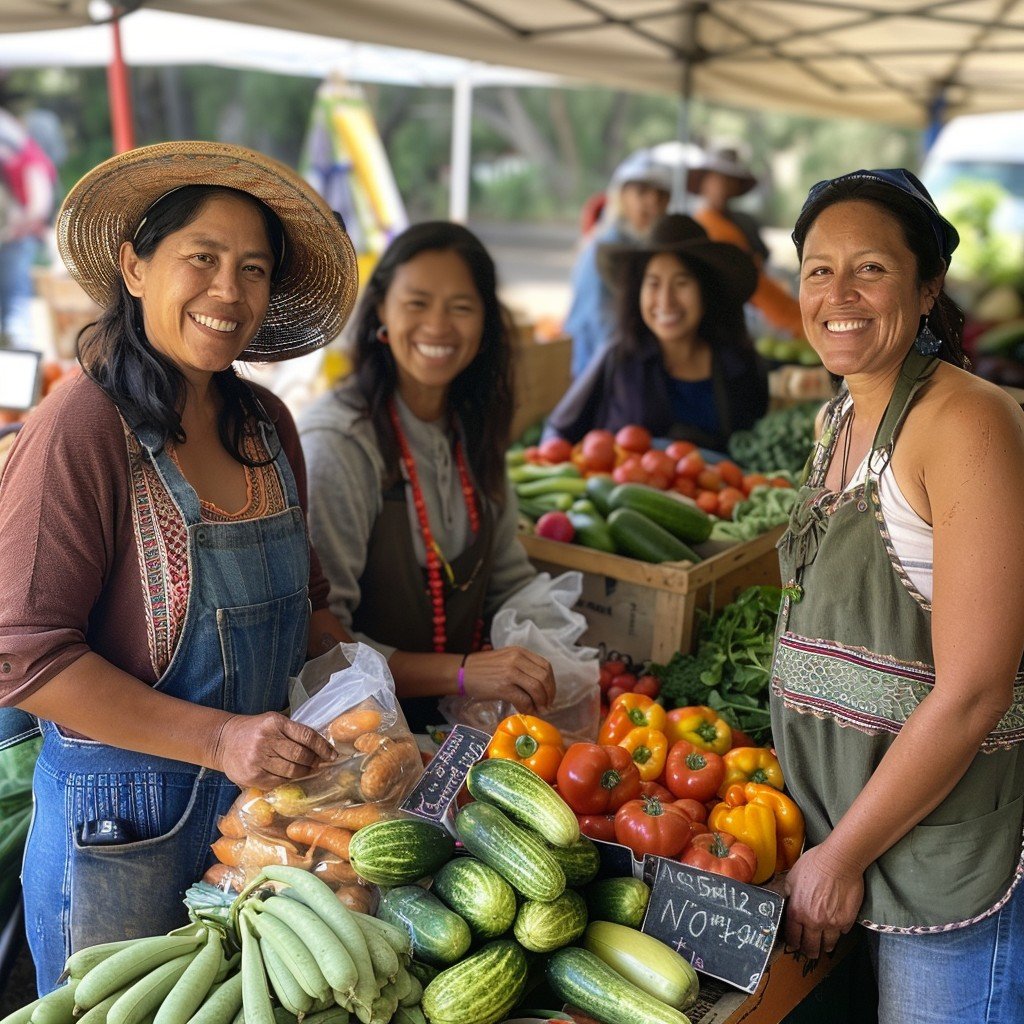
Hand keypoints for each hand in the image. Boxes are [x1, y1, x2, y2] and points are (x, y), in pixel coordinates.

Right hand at [210, 711, 337, 789]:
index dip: (323, 747)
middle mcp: (267, 740)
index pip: (307, 736)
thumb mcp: (273, 722)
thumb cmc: (255, 730)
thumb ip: (294, 732)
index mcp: (275, 723)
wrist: (223, 740)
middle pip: (301, 755)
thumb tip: (321, 747)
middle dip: (315, 762)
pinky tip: (291, 776)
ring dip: (304, 772)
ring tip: (307, 770)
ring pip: (292, 771)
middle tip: (320, 764)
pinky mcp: (252, 776)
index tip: (333, 755)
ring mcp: (258, 759)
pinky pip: (279, 782)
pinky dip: (289, 780)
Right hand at [463, 647, 555, 715]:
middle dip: (549, 695)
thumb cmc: (483, 668)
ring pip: (536, 689)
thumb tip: (540, 686)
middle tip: (546, 705)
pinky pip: (523, 700)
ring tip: (539, 710)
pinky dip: (528, 708)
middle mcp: (517, 659)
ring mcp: (510, 672)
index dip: (551, 683)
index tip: (550, 694)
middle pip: (544, 678)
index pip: (546, 666)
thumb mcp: (505, 659)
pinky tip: (526, 712)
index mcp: (520, 652)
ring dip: (541, 703)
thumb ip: (522, 667)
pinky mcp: (503, 687)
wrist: (462, 672)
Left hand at [782, 842, 863, 958]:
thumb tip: (786, 903)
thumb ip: (788, 895)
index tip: (794, 944)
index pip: (792, 936)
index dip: (793, 942)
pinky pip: (842, 933)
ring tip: (824, 947)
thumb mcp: (791, 878)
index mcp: (797, 912)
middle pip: (810, 947)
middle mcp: (813, 922)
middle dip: (808, 951)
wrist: (839, 862)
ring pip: (827, 944)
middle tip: (809, 952)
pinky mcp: (847, 921)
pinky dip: (839, 932)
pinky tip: (837, 928)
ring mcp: (831, 924)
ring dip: (824, 946)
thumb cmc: (813, 865)